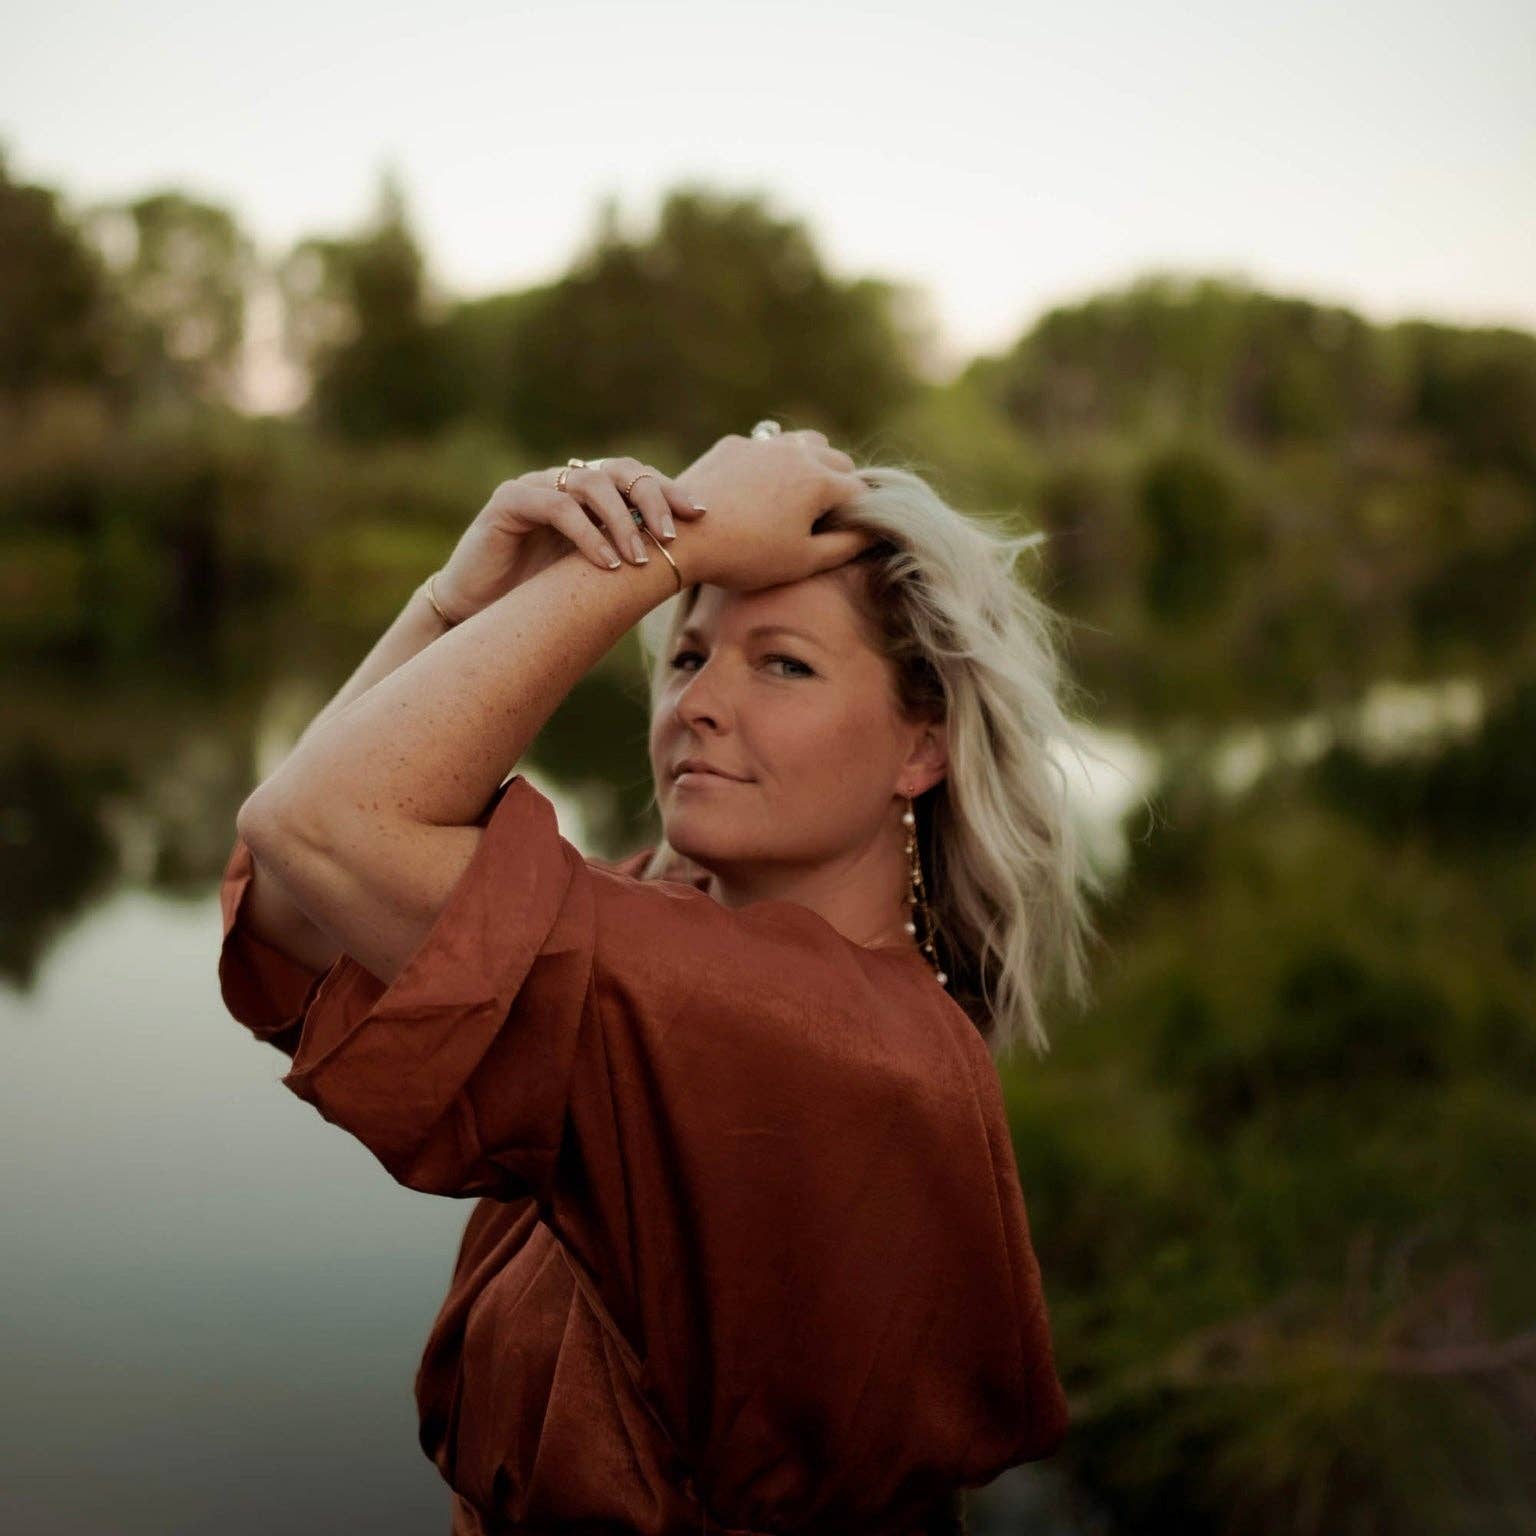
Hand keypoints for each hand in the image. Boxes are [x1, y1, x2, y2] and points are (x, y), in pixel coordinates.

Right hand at [433, 457, 707, 617]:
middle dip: (652, 499)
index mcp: (588, 495)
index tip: (700, 515)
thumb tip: (692, 562)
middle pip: (618, 471)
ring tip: (638, 559)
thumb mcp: (595, 578)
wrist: (479, 617)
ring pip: (590, 484)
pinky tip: (606, 564)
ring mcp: (535, 487)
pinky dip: (586, 534)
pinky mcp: (508, 501)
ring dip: (621, 522)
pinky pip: (556, 506)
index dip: (669, 490)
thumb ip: (630, 559)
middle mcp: (562, 483)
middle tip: (670, 535)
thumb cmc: (540, 601)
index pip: (635, 477)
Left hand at [672, 430, 872, 589]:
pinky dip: (774, 462)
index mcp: (820, 481)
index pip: (860, 492)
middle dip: (840, 484)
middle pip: (837, 460)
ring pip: (804, 443)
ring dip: (812, 463)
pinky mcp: (732, 445)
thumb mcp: (805, 560)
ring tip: (800, 495)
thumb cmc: (747, 556)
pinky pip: (766, 446)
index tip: (844, 534)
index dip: (858, 515)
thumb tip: (874, 532)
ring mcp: (762, 444)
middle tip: (825, 517)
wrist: (683, 539)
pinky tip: (760, 489)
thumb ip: (848, 545)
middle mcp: (796, 452)